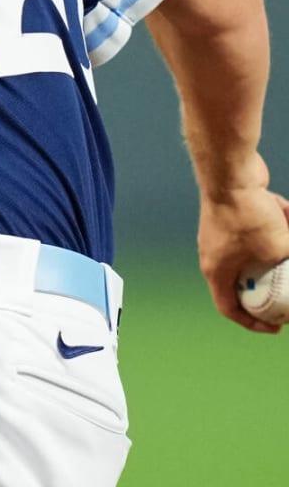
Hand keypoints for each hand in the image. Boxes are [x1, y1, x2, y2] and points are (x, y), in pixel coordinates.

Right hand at [197, 168, 288, 332]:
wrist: (230, 170)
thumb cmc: (245, 213)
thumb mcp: (279, 250)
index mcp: (216, 269)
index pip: (229, 307)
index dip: (254, 322)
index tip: (277, 324)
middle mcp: (214, 253)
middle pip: (245, 280)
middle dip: (274, 281)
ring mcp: (221, 233)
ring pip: (256, 250)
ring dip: (279, 246)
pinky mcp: (231, 214)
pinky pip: (258, 229)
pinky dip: (275, 223)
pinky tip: (285, 210)